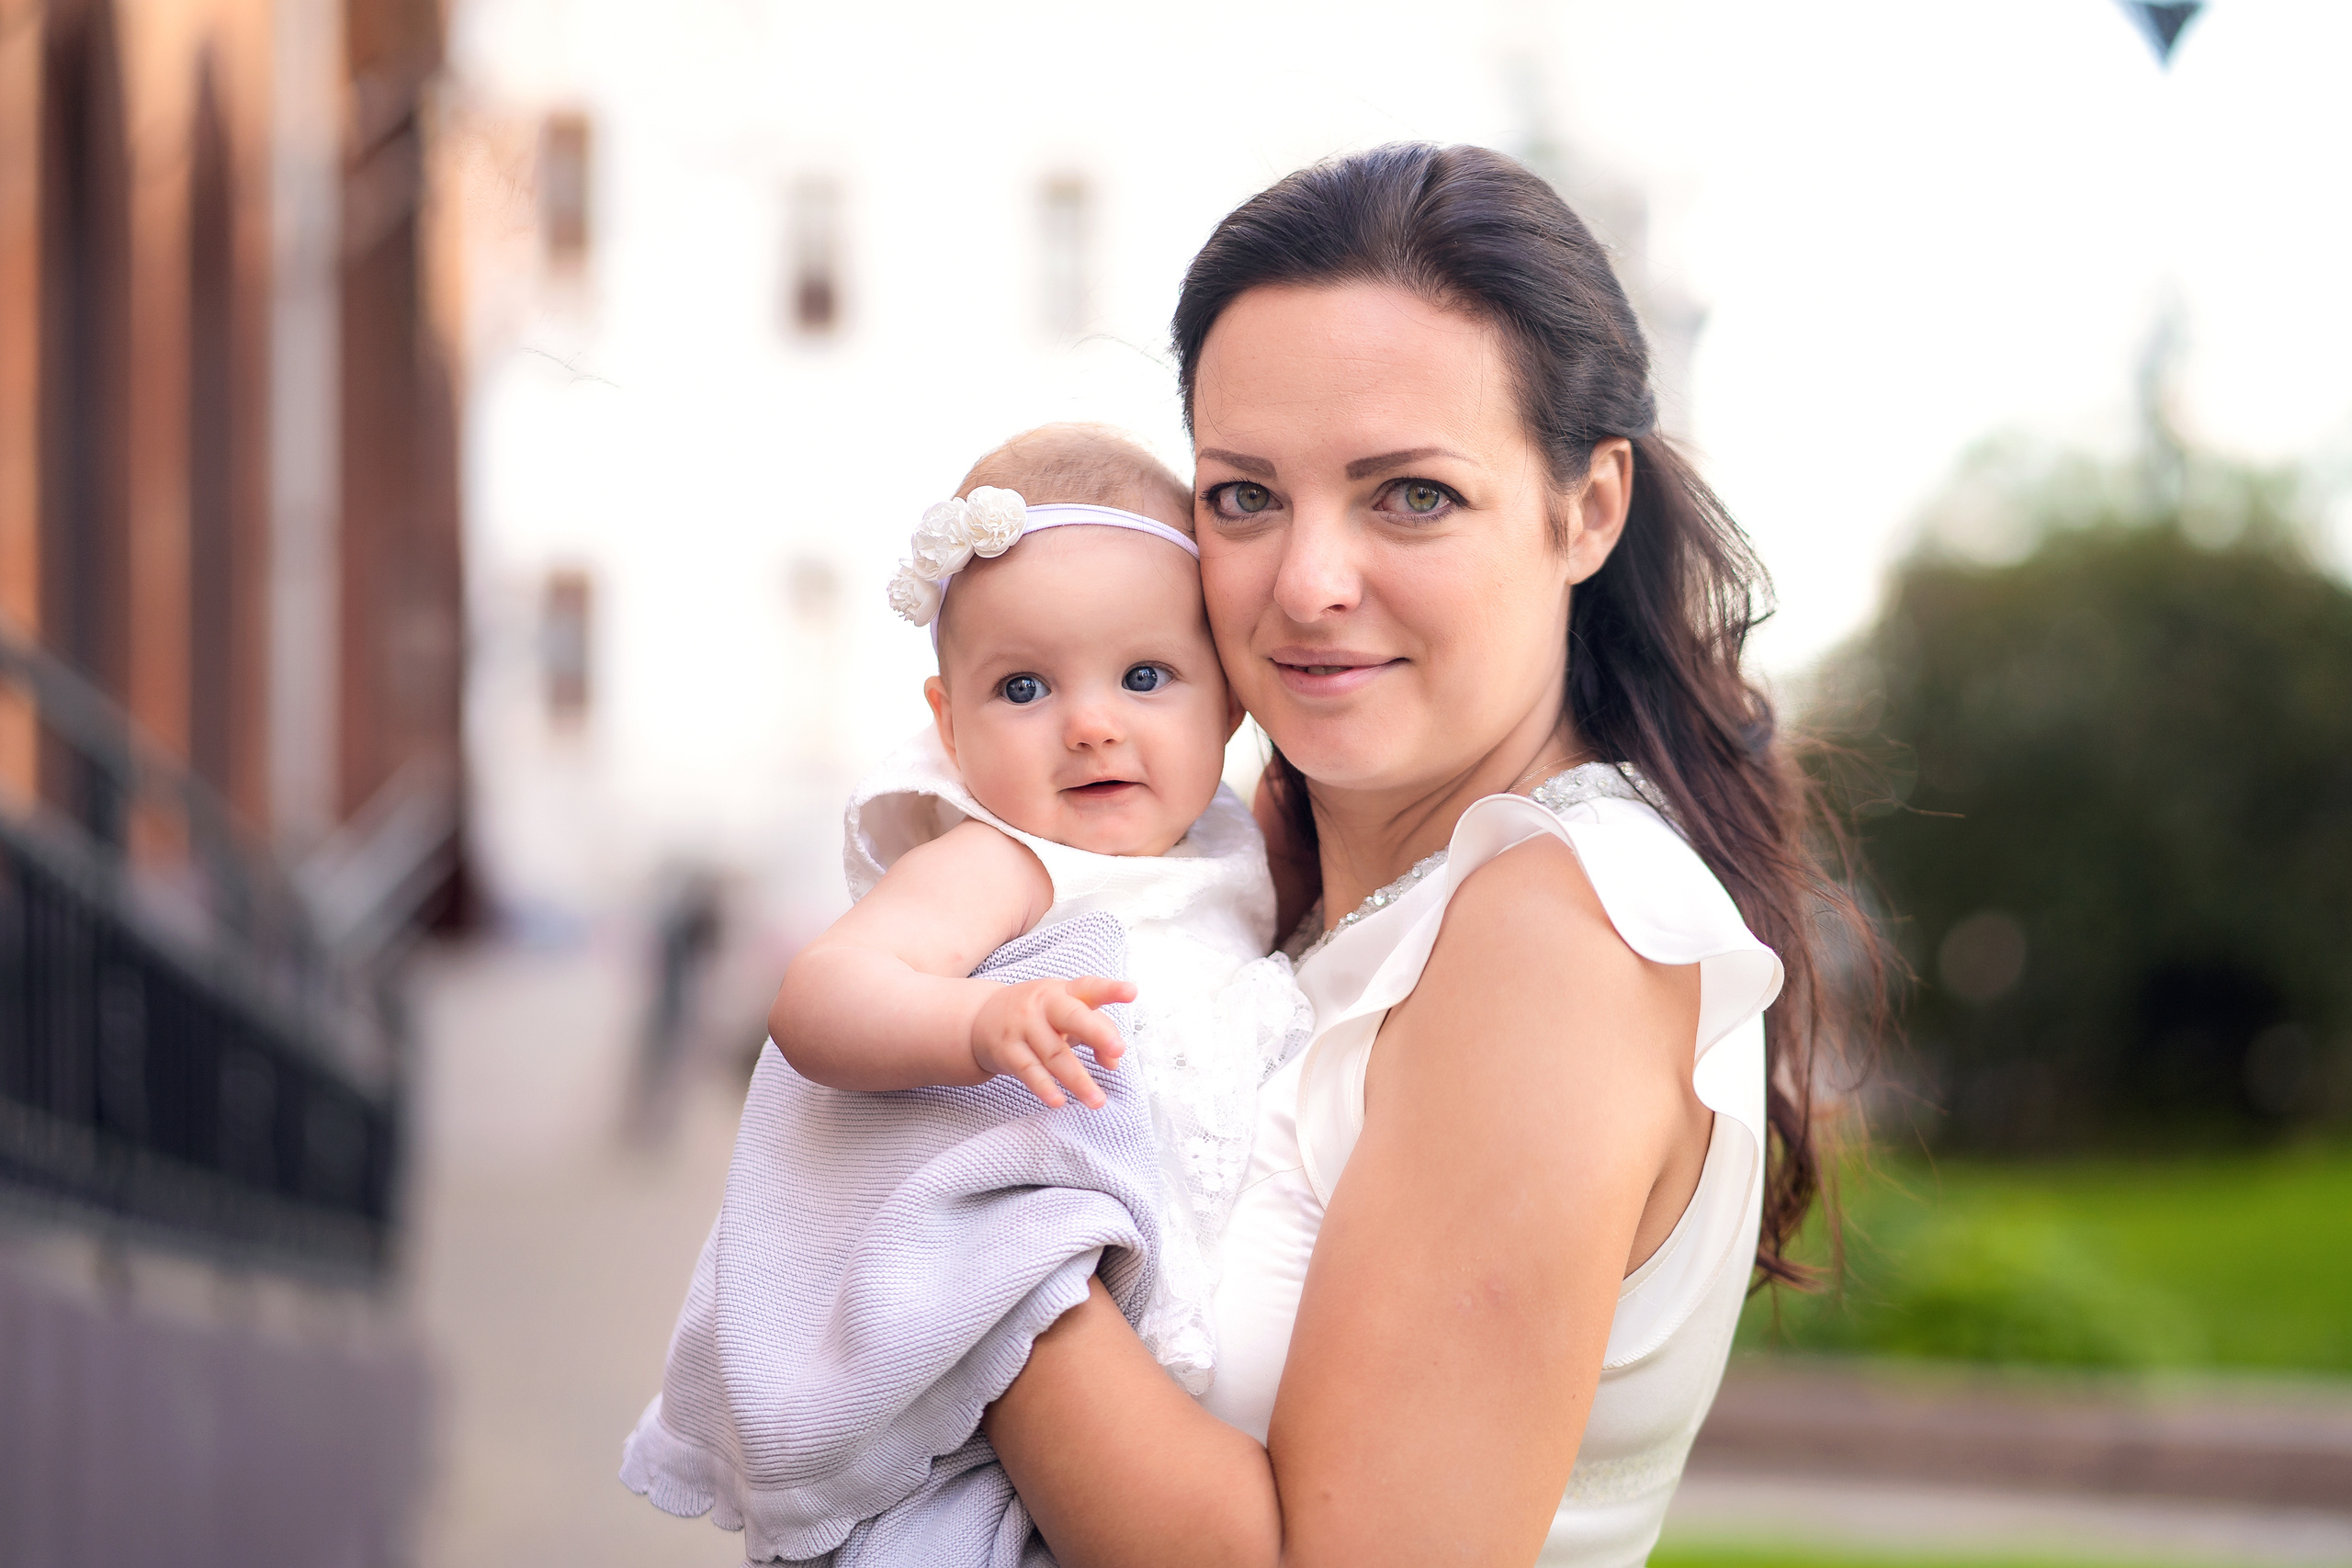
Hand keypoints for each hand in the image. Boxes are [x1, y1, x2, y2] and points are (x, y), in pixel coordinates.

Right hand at [970, 976, 1134, 1107]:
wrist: (981, 1018)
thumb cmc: (1038, 1015)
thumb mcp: (1066, 1012)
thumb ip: (1097, 1030)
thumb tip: (1114, 1060)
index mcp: (1064, 992)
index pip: (1090, 987)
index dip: (1111, 990)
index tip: (1131, 992)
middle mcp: (1044, 1005)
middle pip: (1071, 1017)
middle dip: (1096, 1032)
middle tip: (1118, 1049)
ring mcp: (1023, 1027)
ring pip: (1055, 1054)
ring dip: (1078, 1080)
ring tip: (1098, 1101)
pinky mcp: (1008, 1050)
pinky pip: (1029, 1071)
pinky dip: (1044, 1087)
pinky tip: (1058, 1101)